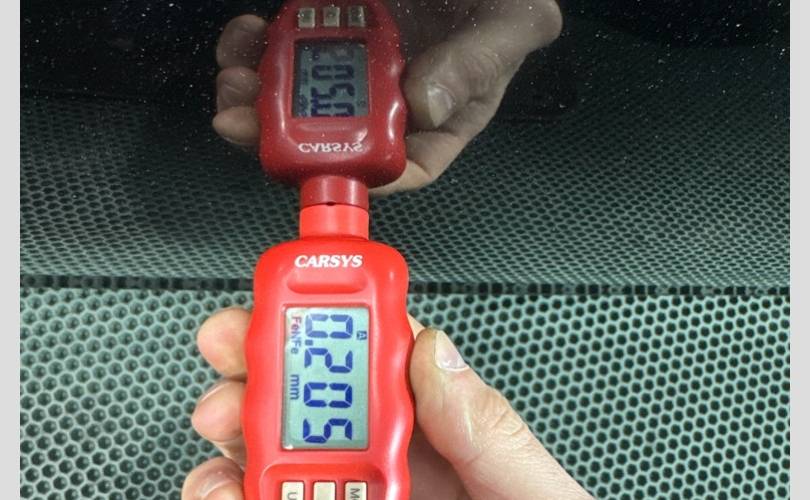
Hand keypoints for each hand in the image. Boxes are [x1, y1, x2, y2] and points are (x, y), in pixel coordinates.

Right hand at [182, 308, 591, 498]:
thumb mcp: (532, 490)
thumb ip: (489, 426)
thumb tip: (435, 354)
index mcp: (443, 433)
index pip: (380, 360)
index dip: (330, 323)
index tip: (291, 307)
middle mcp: (392, 466)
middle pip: (309, 405)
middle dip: (258, 378)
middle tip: (233, 374)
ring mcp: (354, 497)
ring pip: (271, 461)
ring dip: (233, 447)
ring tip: (227, 454)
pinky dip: (233, 495)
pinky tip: (232, 495)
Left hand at [213, 0, 561, 194]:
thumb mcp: (513, 22)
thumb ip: (478, 63)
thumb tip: (423, 108)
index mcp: (442, 112)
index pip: (401, 163)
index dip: (359, 176)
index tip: (323, 168)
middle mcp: (393, 96)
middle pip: (333, 138)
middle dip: (280, 138)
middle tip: (241, 121)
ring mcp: (357, 59)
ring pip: (300, 97)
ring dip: (257, 95)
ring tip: (234, 78)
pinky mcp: (331, 23)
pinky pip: (286, 46)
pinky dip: (257, 46)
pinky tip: (247, 34)